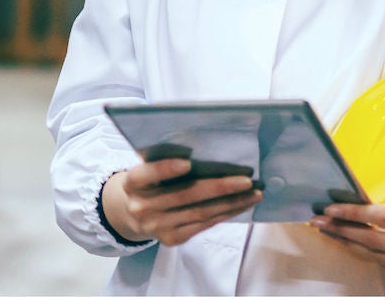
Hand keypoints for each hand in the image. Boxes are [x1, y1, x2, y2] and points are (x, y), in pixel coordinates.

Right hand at [102, 159, 262, 245]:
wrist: (131, 214)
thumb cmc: (148, 182)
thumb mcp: (145, 168)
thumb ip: (162, 158)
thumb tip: (201, 145)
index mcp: (132, 183)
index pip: (146, 174)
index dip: (165, 169)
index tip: (187, 161)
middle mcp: (142, 207)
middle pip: (184, 196)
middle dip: (218, 187)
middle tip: (245, 180)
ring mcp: (157, 226)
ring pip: (200, 213)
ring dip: (230, 203)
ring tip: (253, 193)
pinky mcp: (172, 238)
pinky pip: (203, 225)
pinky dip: (225, 214)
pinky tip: (240, 205)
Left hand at [310, 197, 384, 281]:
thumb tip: (372, 210)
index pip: (380, 219)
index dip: (352, 214)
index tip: (329, 208)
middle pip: (372, 242)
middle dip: (340, 231)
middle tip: (317, 222)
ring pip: (377, 256)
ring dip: (349, 244)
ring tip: (328, 232)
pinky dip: (369, 253)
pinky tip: (354, 244)